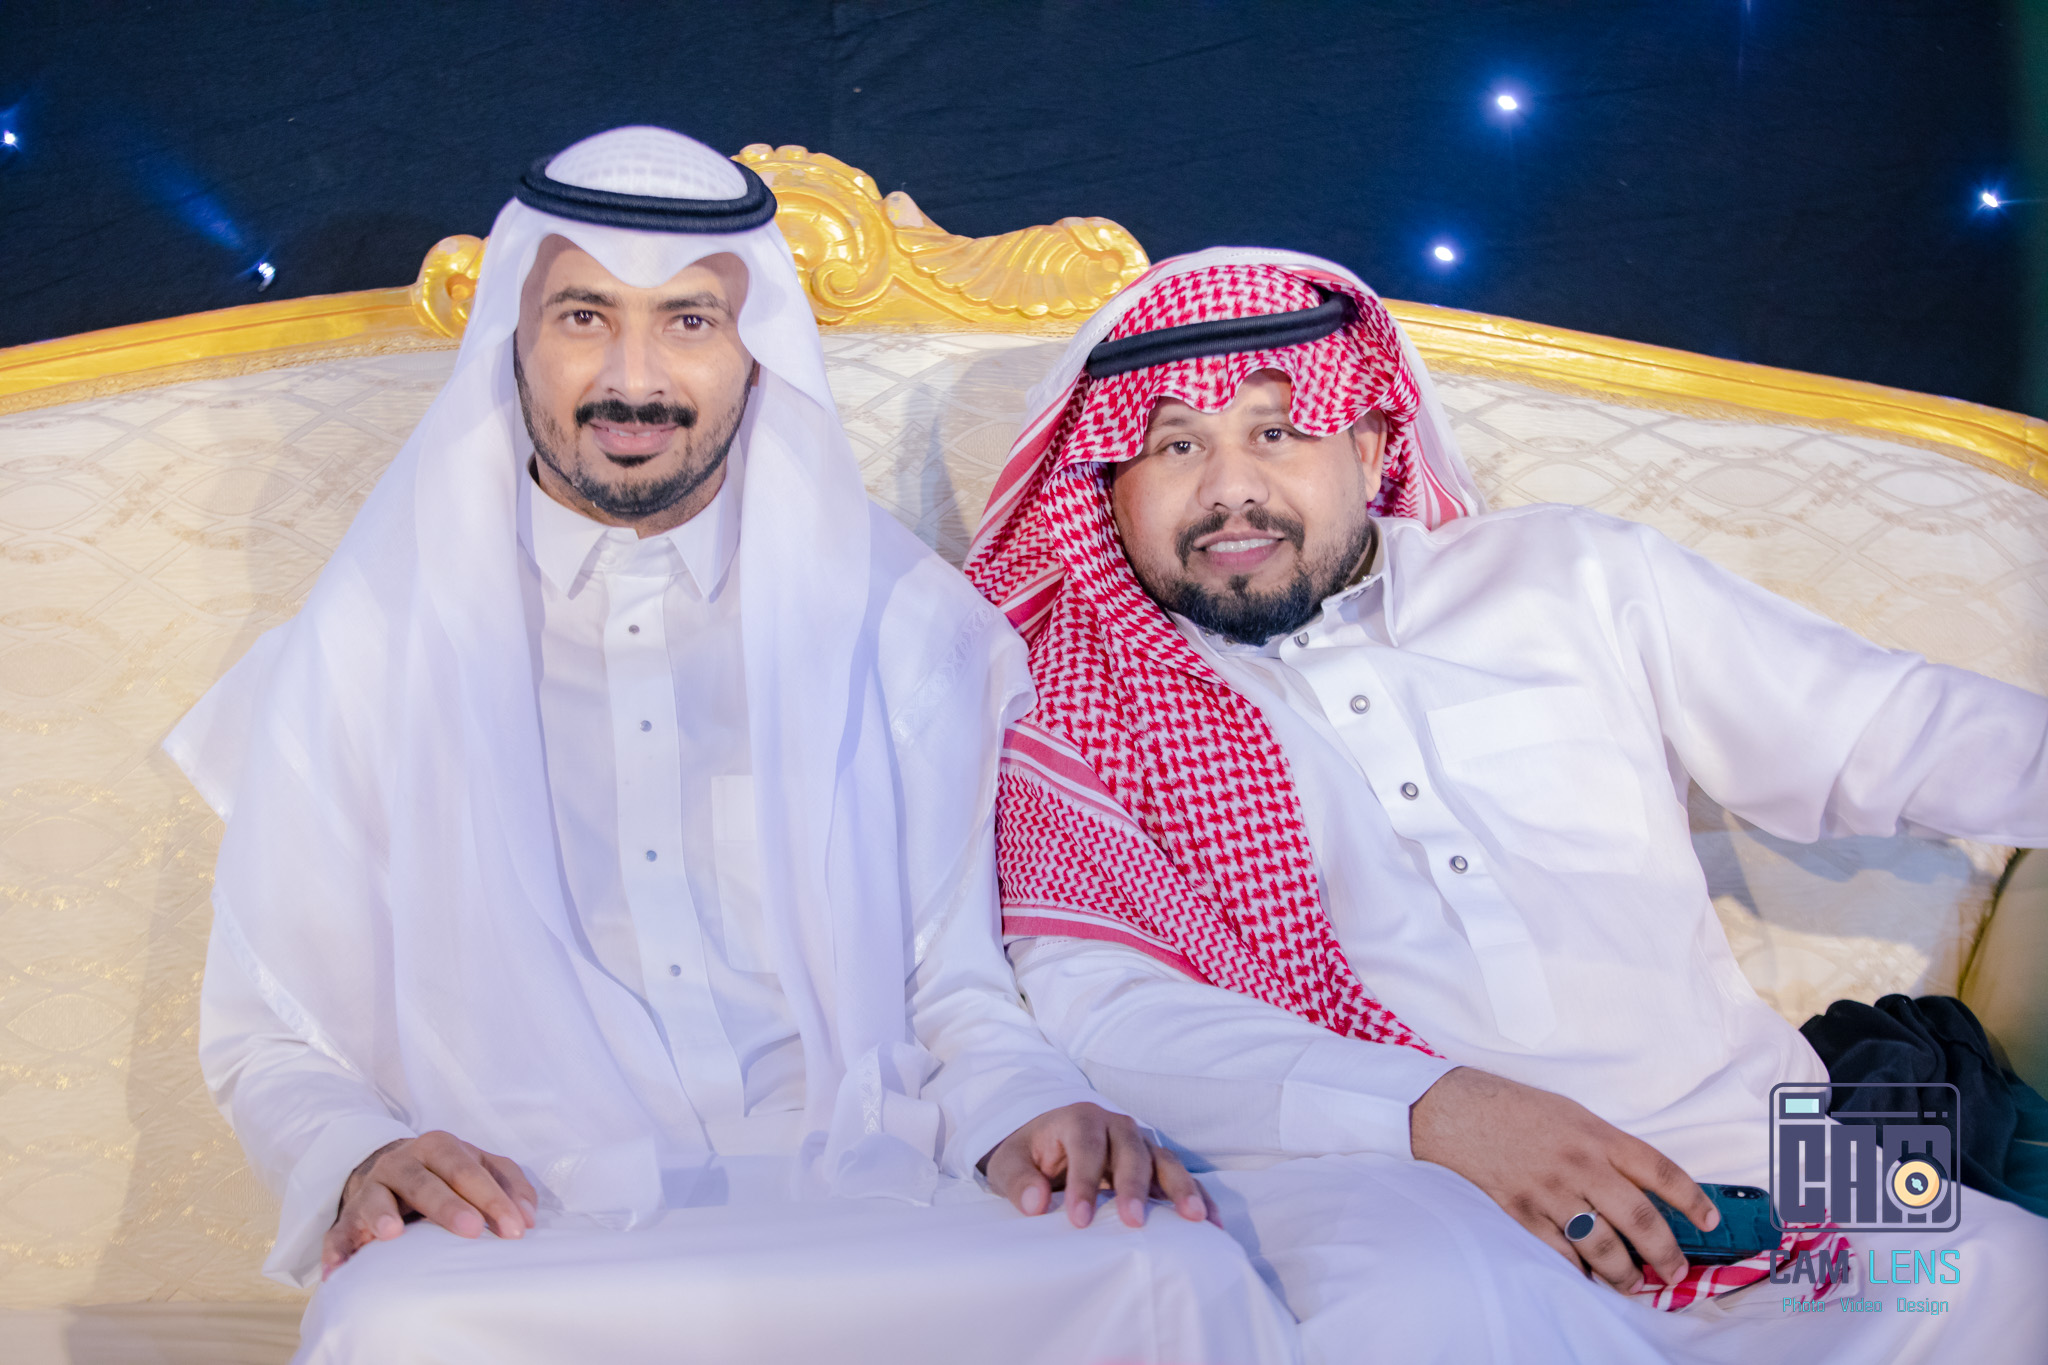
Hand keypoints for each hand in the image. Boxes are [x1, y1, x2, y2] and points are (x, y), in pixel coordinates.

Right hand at [323, 1131, 537, 1278]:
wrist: (391, 1169)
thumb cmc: (446, 1173)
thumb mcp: (480, 1167)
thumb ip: (509, 1183)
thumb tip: (529, 1218)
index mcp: (439, 1147)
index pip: (469, 1172)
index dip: (494, 1200)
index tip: (516, 1230)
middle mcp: (402, 1163)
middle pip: (425, 1182)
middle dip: (448, 1206)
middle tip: (472, 1229)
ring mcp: (371, 1189)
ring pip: (376, 1200)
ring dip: (382, 1216)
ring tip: (392, 1234)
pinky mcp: (347, 1218)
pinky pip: (337, 1234)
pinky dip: (335, 1251)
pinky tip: (336, 1270)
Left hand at [982, 1102, 1208, 1228]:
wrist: (1044, 1144)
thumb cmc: (1027, 1155)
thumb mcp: (1008, 1164)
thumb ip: (1017, 1181)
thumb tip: (1035, 1204)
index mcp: (1077, 1119)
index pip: (1086, 1147)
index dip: (1084, 1182)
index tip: (1080, 1220)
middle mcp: (1114, 1125)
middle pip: (1130, 1150)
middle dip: (1133, 1186)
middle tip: (1132, 1222)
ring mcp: (1139, 1143)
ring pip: (1163, 1160)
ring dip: (1180, 1189)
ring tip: (1194, 1219)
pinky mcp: (1154, 1164)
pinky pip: (1179, 1178)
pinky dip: (1197, 1197)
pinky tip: (1211, 1223)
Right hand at [1408, 1067, 1717, 1292]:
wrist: (1456, 1110)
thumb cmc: (1515, 1108)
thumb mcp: (1572, 1115)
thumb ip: (1607, 1148)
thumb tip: (1643, 1187)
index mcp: (1597, 1135)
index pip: (1660, 1171)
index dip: (1693, 1200)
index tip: (1710, 1221)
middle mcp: (1580, 1165)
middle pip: (1639, 1218)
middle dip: (1665, 1254)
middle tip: (1675, 1273)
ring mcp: (1550, 1191)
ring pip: (1603, 1246)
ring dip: (1625, 1274)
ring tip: (1634, 1285)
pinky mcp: (1522, 1212)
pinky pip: (1560, 1254)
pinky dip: (1578, 1272)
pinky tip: (1588, 1278)